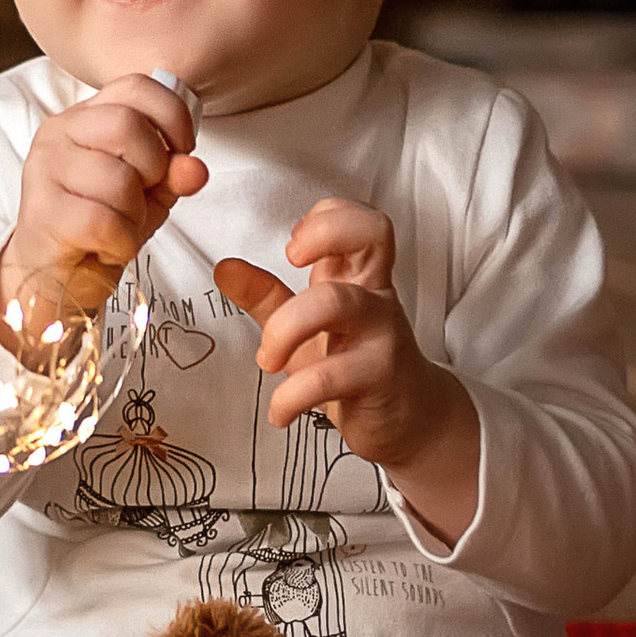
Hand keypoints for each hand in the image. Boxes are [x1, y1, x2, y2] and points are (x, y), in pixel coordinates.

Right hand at [0, 75, 206, 336]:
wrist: (54, 277)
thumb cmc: (100, 225)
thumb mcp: (148, 193)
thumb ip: (173, 174)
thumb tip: (195, 169)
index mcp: (85, 117)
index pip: (136, 85)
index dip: (172, 117)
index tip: (180, 151)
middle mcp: (58, 133)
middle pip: (127, 125)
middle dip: (154, 167)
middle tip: (143, 195)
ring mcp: (45, 170)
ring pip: (119, 179)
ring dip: (135, 215)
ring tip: (119, 227)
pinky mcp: (44, 211)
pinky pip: (105, 221)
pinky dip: (121, 242)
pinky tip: (108, 247)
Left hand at [215, 199, 479, 544]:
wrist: (410, 420)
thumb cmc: (359, 365)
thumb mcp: (308, 327)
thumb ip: (267, 296)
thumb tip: (225, 268)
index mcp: (359, 277)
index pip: (361, 220)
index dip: (328, 216)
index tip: (295, 242)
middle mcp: (374, 296)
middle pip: (370, 235)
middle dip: (322, 235)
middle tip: (290, 260)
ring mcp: (383, 333)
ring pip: (335, 302)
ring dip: (284, 329)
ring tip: (267, 361)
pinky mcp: (380, 376)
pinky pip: (329, 376)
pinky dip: (291, 397)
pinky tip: (281, 411)